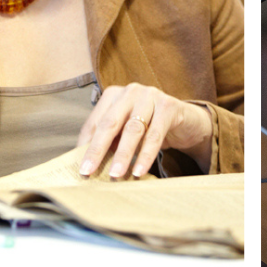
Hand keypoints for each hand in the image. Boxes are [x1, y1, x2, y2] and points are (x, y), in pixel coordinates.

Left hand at [77, 83, 212, 178]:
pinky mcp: (169, 106)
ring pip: (133, 129)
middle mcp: (130, 91)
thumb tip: (87, 164)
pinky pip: (155, 134)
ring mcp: (150, 95)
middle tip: (88, 171)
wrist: (186, 122)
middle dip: (97, 149)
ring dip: (123, 154)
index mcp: (114, 95)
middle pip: (110, 123)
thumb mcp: (126, 133)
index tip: (80, 168)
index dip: (86, 145)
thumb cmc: (150, 128)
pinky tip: (139, 171)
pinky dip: (146, 155)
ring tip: (115, 175)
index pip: (95, 122)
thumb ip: (109, 142)